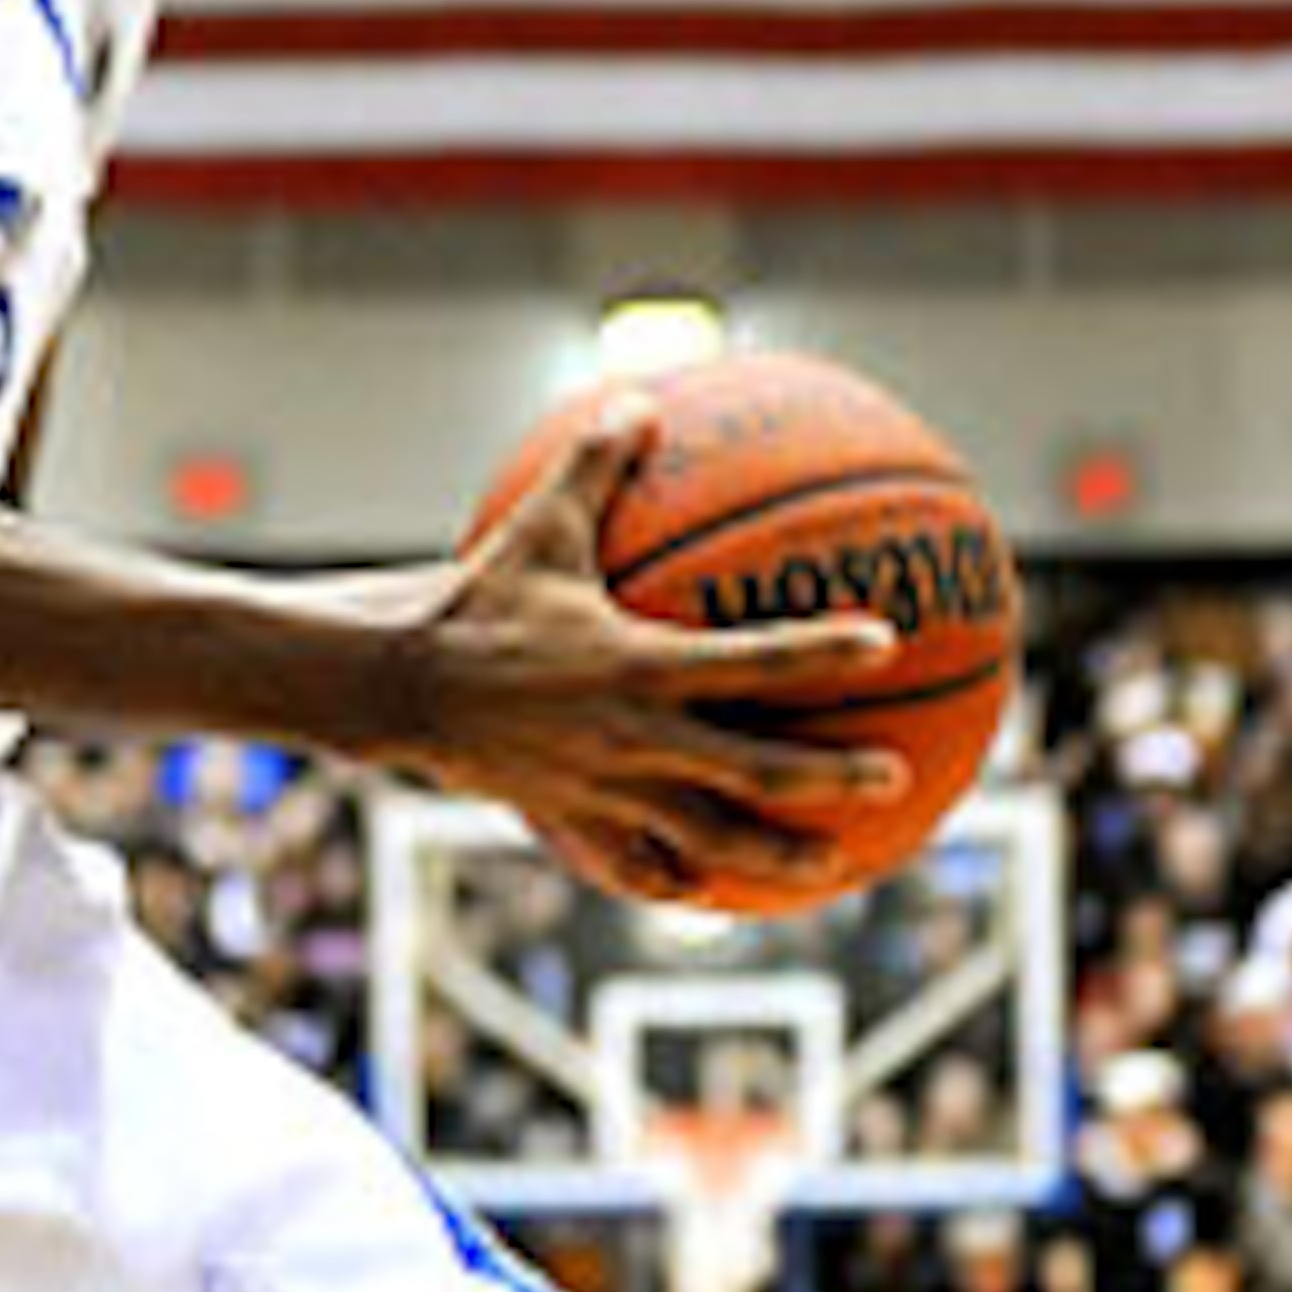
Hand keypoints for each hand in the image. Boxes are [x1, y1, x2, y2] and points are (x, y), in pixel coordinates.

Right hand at [374, 401, 905, 899]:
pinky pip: (633, 863)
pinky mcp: (570, 822)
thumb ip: (596, 465)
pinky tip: (712, 890)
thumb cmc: (474, 604)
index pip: (753, 659)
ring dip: (774, 852)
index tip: (885, 644)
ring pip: (707, 835)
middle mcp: (634, 737)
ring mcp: (605, 790)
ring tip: (833, 865)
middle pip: (755, 770)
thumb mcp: (537, 527)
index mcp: (639, 664)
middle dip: (830, 778)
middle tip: (896, 778)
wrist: (396, 690)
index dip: (822, 651)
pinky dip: (677, 880)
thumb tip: (642, 400)